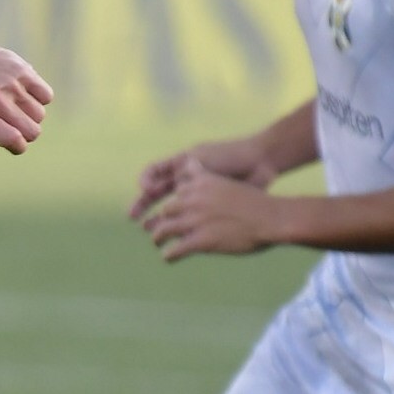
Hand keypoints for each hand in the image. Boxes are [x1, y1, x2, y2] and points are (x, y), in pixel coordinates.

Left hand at [0, 38, 52, 166]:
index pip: (13, 140)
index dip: (18, 147)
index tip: (12, 143)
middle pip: (32, 131)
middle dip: (26, 135)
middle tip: (12, 126)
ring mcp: (12, 85)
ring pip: (39, 114)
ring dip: (31, 117)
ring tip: (15, 110)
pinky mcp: (24, 71)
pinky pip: (46, 95)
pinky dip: (40, 99)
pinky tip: (24, 96)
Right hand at [129, 137, 274, 221]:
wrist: (260, 163)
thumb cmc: (230, 156)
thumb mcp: (200, 158)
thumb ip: (172, 172)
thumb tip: (147, 186)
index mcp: (181, 165)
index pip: (153, 173)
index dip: (145, 182)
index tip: (146, 190)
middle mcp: (186, 180)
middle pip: (157, 193)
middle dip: (144, 205)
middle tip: (134, 218)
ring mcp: (197, 195)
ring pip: (171, 209)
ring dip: (160, 220)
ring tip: (154, 233)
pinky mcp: (209, 208)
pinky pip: (190, 220)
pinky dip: (181, 229)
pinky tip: (176, 237)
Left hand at [142, 166, 280, 260]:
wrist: (273, 218)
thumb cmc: (256, 202)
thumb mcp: (228, 182)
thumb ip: (210, 182)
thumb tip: (200, 180)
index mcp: (202, 183)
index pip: (176, 191)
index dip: (176, 202)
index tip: (174, 210)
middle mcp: (194, 199)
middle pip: (167, 210)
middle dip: (164, 220)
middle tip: (162, 228)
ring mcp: (195, 220)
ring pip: (163, 230)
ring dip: (158, 238)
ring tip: (158, 243)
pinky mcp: (200, 240)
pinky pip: (174, 250)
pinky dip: (168, 255)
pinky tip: (169, 258)